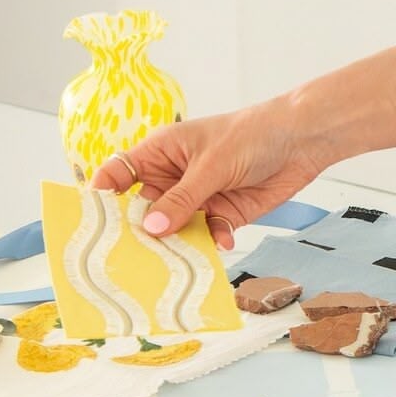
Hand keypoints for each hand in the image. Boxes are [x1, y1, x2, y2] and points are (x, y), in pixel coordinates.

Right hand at [92, 98, 329, 248]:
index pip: (118, 173)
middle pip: (144, 209)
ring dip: (177, 243)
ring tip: (176, 262)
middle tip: (134, 257)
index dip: (102, 196)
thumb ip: (182, 198)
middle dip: (141, 231)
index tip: (92, 224)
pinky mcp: (223, 214)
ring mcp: (198, 197)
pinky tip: (222, 242)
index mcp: (160, 152)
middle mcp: (174, 177)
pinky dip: (212, 242)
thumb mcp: (212, 165)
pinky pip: (207, 235)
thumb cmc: (252, 134)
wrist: (303, 140)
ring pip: (175, 228)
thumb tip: (150, 227)